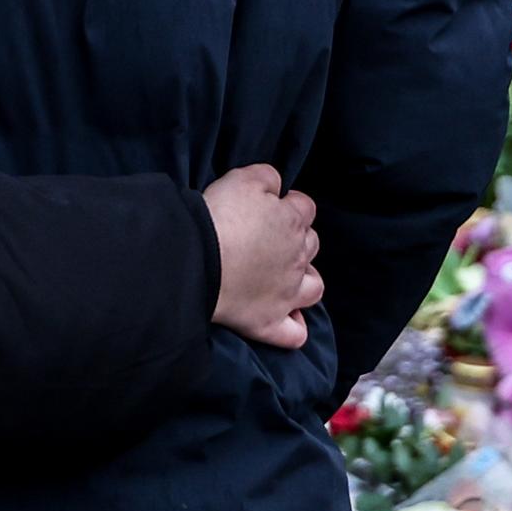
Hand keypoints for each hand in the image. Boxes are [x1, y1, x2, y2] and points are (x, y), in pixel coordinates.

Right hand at [202, 164, 319, 351]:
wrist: (198, 259)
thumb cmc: (219, 217)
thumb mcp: (241, 179)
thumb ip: (266, 176)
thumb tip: (276, 184)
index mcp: (291, 221)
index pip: (305, 207)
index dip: (291, 204)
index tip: (274, 204)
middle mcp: (297, 258)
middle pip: (311, 245)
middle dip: (297, 239)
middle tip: (270, 238)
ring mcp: (287, 294)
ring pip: (313, 287)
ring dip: (305, 280)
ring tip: (286, 276)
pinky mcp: (269, 322)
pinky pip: (294, 334)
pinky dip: (294, 327)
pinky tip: (286, 319)